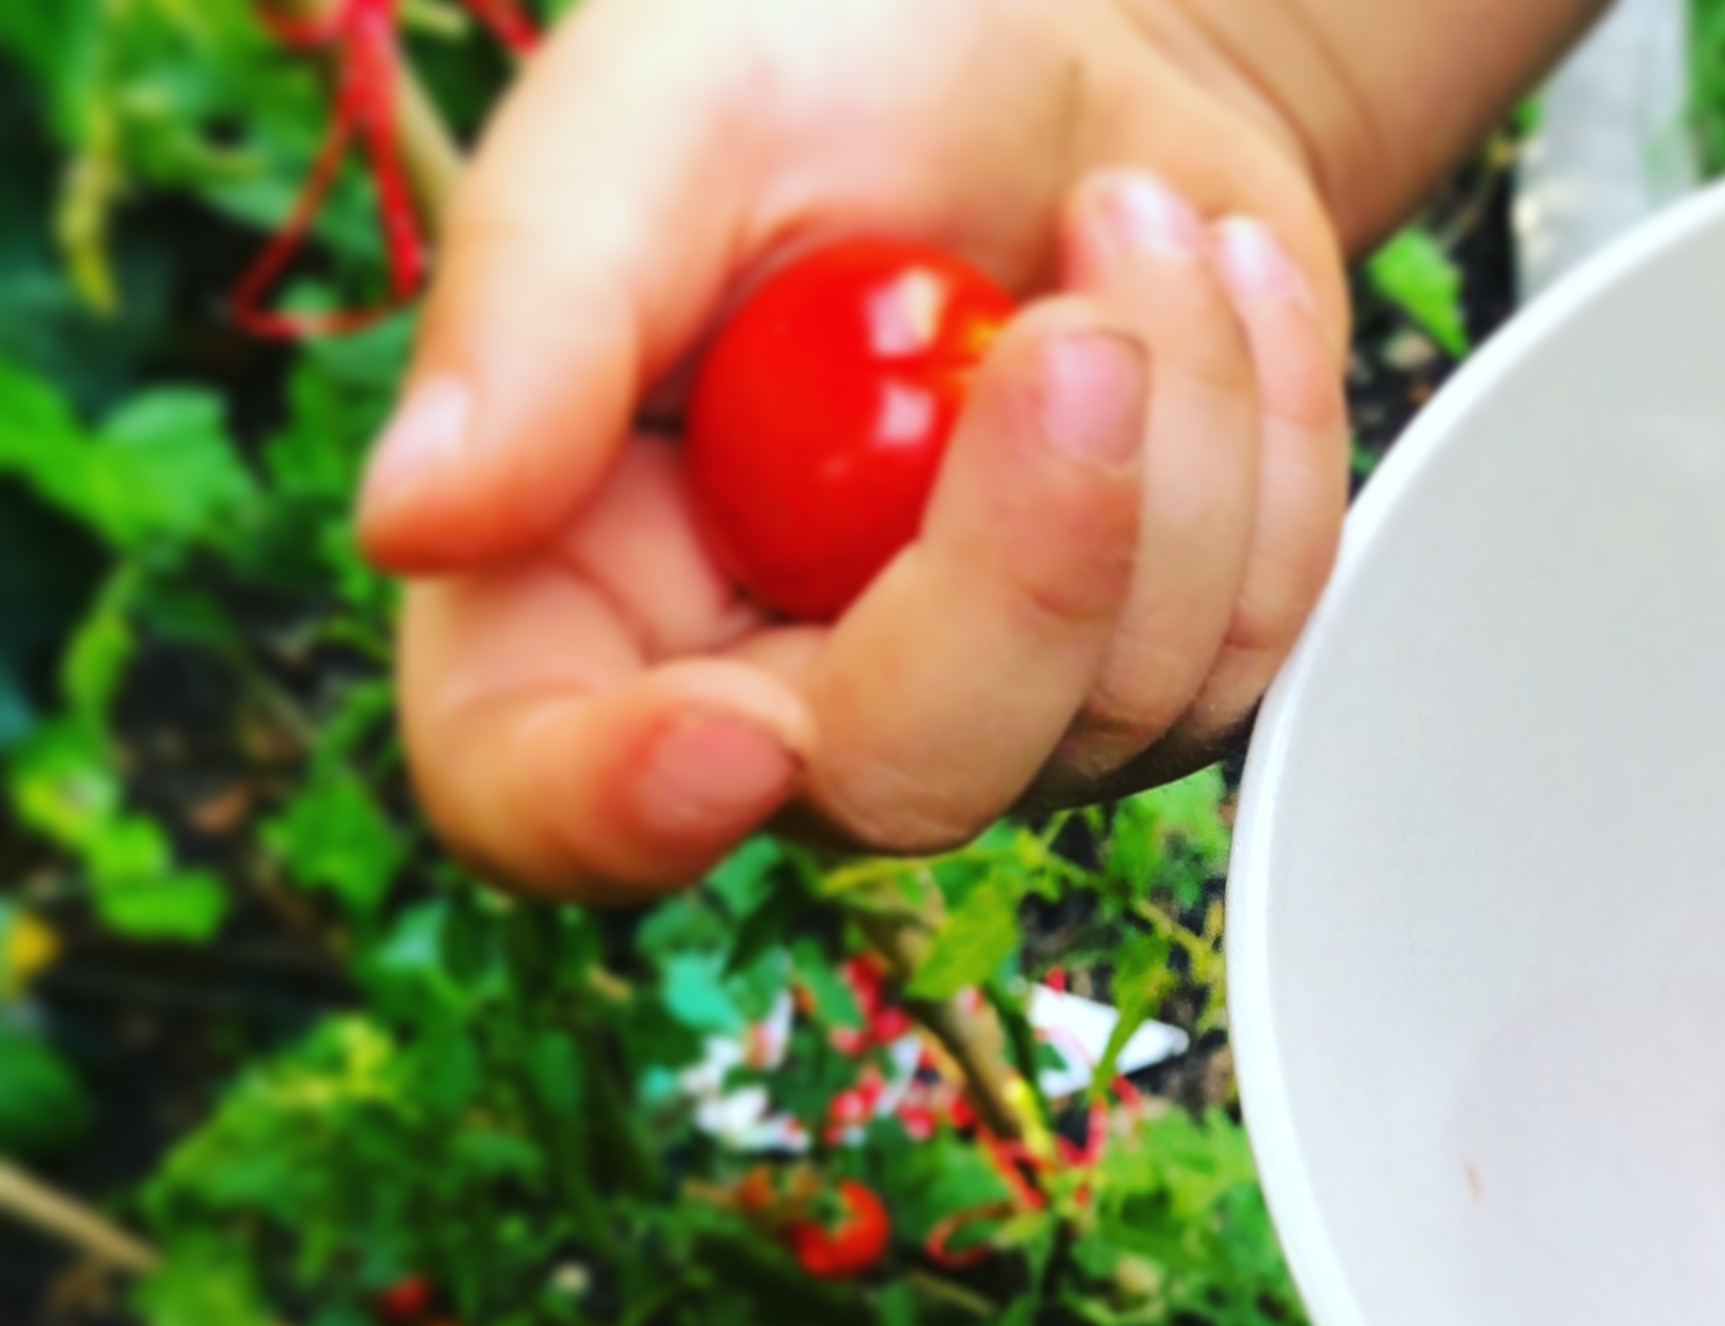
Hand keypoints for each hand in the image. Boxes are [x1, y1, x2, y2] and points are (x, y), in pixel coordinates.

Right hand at [358, 0, 1353, 901]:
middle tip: (1072, 336)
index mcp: (576, 581)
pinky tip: (1207, 297)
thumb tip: (417, 522)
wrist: (1071, 27)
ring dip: (1178, 438)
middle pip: (902, 781)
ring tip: (1128, 226)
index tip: (736, 733)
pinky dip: (1273, 447)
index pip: (549, 799)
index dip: (628, 813)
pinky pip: (1257, 646)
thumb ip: (538, 310)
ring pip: (1118, 713)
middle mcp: (780, 686)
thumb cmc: (838, 48)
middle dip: (1025, 567)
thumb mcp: (660, 111)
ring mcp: (988, 707)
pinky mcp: (1153, 674)